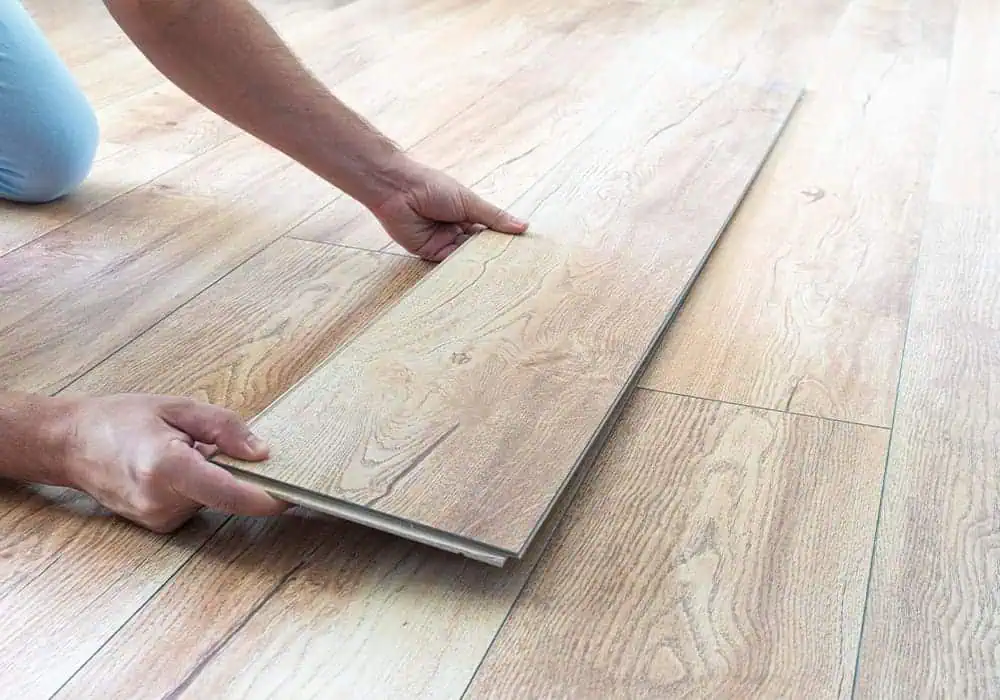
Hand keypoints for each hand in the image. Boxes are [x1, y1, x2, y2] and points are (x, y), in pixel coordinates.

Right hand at [50, 393, 287, 532]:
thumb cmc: (119, 420)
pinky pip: (198, 505)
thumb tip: (262, 452)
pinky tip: (180, 467)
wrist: (69, 445)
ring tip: (190, 450)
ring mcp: (158, 519)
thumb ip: (224, 427)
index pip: (231, 492)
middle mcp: (162, 502)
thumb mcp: (177, 407)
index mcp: (167, 468)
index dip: (268, 496)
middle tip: (247, 449)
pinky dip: (202, 487)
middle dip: (245, 476)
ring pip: (215, 501)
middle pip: (229, 496)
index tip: (295, 492)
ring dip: (219, 479)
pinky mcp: (158, 525)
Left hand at [369, 159, 528, 261]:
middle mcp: (455, 229)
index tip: (523, 252)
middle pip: (478, 247)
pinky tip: (475, 274)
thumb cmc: (433, 187)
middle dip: (492, 256)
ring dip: (477, 263)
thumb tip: (523, 226)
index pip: (489, 231)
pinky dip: (460, 268)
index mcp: (466, 213)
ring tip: (500, 274)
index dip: (503, 241)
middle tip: (515, 269)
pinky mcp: (428, 253)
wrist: (398, 190)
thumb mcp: (469, 202)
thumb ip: (494, 217)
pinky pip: (447, 264)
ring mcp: (442, 241)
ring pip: (464, 257)